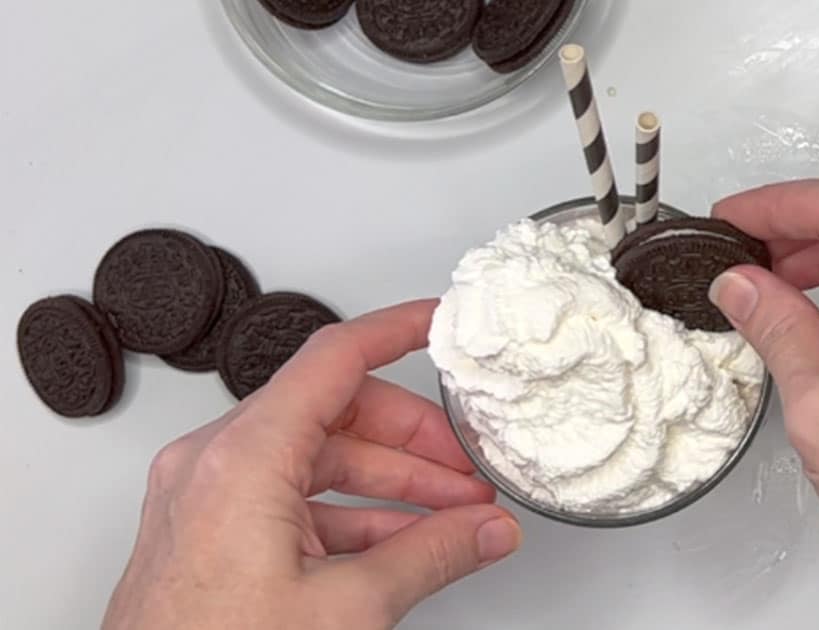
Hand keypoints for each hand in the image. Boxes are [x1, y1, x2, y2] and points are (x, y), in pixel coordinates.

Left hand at [101, 300, 521, 629]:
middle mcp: (213, 465)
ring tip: (452, 514)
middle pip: (334, 412)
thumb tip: (485, 529)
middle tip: (468, 469)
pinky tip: (402, 541)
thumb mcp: (346, 609)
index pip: (334, 359)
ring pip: (317, 459)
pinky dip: (352, 512)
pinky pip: (292, 497)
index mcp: (241, 459)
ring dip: (390, 483)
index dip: (398, 331)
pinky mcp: (208, 532)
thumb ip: (430, 556)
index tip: (441, 323)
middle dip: (413, 441)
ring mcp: (207, 497)